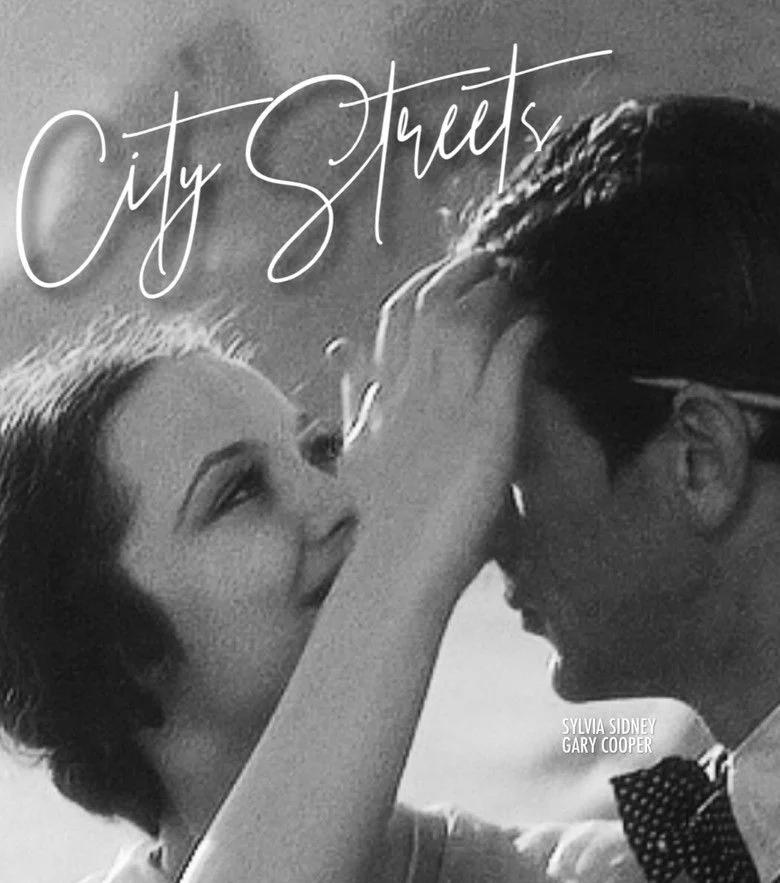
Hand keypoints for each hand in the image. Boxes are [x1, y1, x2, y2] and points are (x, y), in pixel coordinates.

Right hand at [347, 250, 540, 594]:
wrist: (396, 566)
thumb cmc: (381, 520)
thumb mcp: (357, 445)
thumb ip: (356, 395)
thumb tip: (340, 348)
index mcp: (383, 397)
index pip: (395, 320)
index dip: (422, 287)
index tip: (443, 276)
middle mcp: (411, 392)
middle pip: (430, 308)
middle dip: (459, 274)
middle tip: (488, 259)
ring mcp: (448, 408)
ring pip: (468, 322)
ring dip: (494, 294)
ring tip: (515, 281)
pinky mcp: (487, 428)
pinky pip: (508, 360)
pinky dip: (524, 333)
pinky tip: (540, 324)